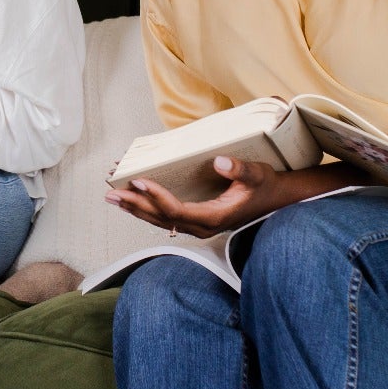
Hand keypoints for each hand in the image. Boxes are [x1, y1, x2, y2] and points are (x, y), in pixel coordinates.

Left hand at [105, 156, 287, 239]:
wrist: (275, 200)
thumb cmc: (265, 186)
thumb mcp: (256, 175)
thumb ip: (239, 170)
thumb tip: (219, 162)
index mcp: (213, 217)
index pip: (175, 209)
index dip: (155, 196)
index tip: (138, 181)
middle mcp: (202, 226)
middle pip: (161, 218)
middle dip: (135, 204)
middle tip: (112, 192)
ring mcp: (197, 226)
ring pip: (160, 221)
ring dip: (136, 209)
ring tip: (113, 197)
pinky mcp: (195, 222)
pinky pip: (166, 218)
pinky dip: (147, 209)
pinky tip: (133, 202)